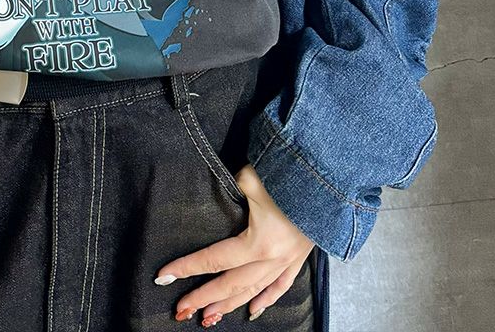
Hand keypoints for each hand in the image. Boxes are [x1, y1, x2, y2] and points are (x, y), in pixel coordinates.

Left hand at [154, 161, 314, 324]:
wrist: (329, 183)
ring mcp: (286, 261)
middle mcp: (271, 259)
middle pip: (230, 284)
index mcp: (257, 242)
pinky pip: (280, 286)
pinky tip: (252, 312)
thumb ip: (232, 187)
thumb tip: (222, 189)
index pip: (213, 259)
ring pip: (252, 291)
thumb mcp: (251, 178)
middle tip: (180, 309)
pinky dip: (266, 300)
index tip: (164, 276)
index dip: (187, 267)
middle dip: (203, 297)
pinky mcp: (298, 258)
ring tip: (207, 317)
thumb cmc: (289, 177)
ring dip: (228, 305)